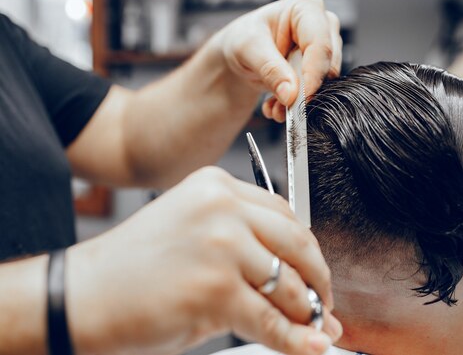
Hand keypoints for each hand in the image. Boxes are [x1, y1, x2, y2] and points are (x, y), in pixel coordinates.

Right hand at [66, 167, 341, 354]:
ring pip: (287, 285)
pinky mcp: (215, 289)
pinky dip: (294, 340)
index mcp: (216, 185)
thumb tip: (305, 290)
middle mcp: (221, 206)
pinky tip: (308, 346)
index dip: (306, 249)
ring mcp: (220, 246)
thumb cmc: (134, 269)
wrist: (78, 296)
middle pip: (296, 243)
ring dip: (305, 314)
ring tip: (310, 329)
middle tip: (320, 304)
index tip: (312, 272)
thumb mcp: (195, 238)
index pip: (284, 214)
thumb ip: (249, 253)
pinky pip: (270, 320)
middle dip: (316, 280)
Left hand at [210, 0, 341, 121]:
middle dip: (304, 91)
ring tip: (274, 107)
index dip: (313, 74)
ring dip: (298, 102)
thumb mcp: (248, 49)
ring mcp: (326, 48)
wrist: (241, 54)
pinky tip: (276, 106)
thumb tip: (291, 95)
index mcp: (306, 8)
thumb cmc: (243, 39)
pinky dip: (296, 105)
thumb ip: (270, 69)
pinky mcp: (323, 69)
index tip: (300, 99)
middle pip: (328, 65)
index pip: (320, 44)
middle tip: (282, 107)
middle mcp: (323, 26)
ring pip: (326, 82)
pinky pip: (318, 92)